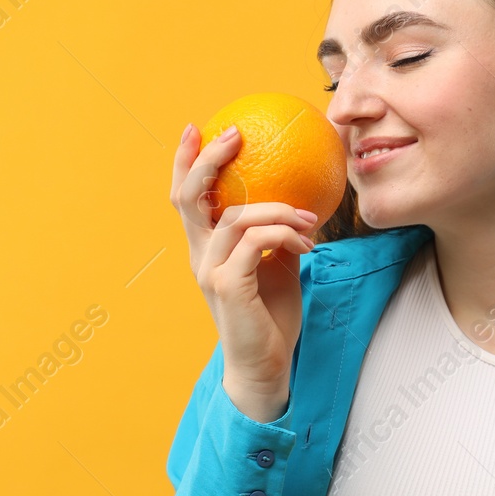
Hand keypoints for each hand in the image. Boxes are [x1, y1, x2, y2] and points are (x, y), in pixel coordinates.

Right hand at [171, 122, 318, 420]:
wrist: (266, 367)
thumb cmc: (271, 318)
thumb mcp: (277, 268)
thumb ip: (276, 236)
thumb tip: (298, 203)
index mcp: (207, 250)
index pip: (187, 199)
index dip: (185, 162)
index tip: (196, 128)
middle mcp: (201, 257)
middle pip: (188, 197)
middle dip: (207, 160)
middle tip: (232, 135)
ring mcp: (211, 272)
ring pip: (236, 217)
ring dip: (279, 210)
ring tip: (309, 219)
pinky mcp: (228, 287)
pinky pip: (256, 242)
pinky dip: (284, 234)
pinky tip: (307, 244)